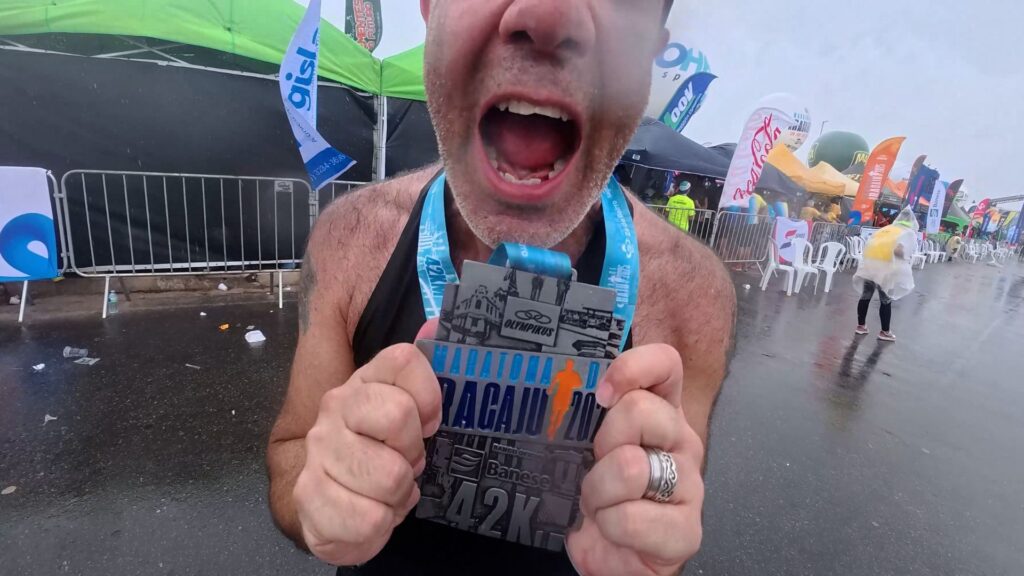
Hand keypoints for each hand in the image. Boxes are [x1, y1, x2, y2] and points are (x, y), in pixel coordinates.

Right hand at [293, 327, 441, 565]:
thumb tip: (435, 326)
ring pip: (390, 477)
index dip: (428, 395)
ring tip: (387, 492)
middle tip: (404, 464)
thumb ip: (423, 372)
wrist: (330, 497)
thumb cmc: (379, 451)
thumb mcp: (408, 410)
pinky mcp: (308, 496)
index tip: (428, 423)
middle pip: (399, 417)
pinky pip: (368, 521)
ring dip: (399, 495)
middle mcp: (336, 407)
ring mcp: (319, 450)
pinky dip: (380, 527)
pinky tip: (372, 515)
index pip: (403, 360)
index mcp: (364, 380)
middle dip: (414, 453)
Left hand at [567, 344, 704, 575]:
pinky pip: (631, 517)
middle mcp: (680, 441)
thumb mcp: (584, 447)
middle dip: (601, 443)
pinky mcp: (687, 530)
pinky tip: (613, 530)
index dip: (633, 368)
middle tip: (594, 467)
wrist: (609, 554)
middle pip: (640, 410)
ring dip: (598, 491)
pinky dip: (609, 526)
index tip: (602, 394)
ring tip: (598, 505)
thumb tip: (556, 391)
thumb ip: (582, 416)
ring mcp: (689, 484)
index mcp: (659, 412)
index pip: (665, 364)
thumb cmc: (597, 493)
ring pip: (630, 466)